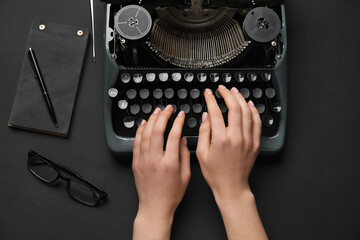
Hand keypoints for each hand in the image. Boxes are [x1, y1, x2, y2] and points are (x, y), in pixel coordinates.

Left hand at [132, 105, 190, 239]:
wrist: (155, 207)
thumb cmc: (171, 195)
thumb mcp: (185, 176)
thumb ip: (184, 156)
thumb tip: (182, 140)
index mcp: (170, 163)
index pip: (174, 136)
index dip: (178, 122)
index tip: (180, 115)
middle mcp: (155, 160)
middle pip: (157, 131)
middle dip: (163, 116)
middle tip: (168, 109)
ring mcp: (144, 161)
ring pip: (145, 134)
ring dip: (151, 120)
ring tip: (157, 112)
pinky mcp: (136, 163)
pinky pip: (136, 143)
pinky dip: (139, 131)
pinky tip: (144, 124)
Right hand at [196, 85, 266, 239]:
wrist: (232, 187)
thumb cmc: (216, 173)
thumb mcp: (202, 154)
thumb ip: (204, 132)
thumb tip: (206, 116)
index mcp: (221, 140)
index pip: (216, 112)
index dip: (211, 99)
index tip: (208, 93)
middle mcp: (236, 137)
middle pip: (234, 107)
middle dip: (227, 94)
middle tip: (222, 88)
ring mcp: (247, 140)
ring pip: (247, 112)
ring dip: (240, 98)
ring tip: (234, 91)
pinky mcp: (255, 143)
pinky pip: (256, 122)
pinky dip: (253, 111)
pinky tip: (249, 104)